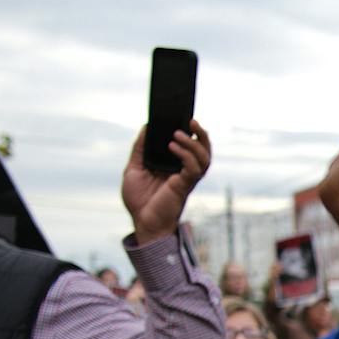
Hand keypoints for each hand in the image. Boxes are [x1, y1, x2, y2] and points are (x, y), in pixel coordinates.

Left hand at [121, 119, 211, 242]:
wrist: (142, 222)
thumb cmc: (140, 200)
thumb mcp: (134, 168)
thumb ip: (140, 148)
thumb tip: (147, 127)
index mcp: (176, 167)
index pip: (191, 146)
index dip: (193, 132)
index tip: (185, 116)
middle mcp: (185, 172)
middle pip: (204, 151)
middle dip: (202, 135)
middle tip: (192, 120)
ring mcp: (186, 179)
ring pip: (204, 158)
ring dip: (194, 143)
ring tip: (179, 133)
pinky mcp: (184, 186)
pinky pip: (193, 168)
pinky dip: (186, 154)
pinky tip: (172, 146)